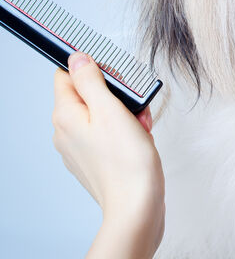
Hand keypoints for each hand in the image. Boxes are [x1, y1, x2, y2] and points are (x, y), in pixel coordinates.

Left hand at [52, 52, 164, 257]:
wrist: (137, 204)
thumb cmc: (126, 161)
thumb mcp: (109, 108)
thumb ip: (91, 80)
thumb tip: (77, 58)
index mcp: (65, 116)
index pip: (66, 75)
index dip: (91, 69)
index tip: (113, 76)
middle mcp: (67, 132)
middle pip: (88, 93)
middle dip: (116, 94)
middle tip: (132, 105)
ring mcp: (81, 147)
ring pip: (102, 112)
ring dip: (125, 112)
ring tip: (139, 125)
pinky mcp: (97, 158)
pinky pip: (109, 132)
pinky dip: (126, 129)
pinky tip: (139, 137)